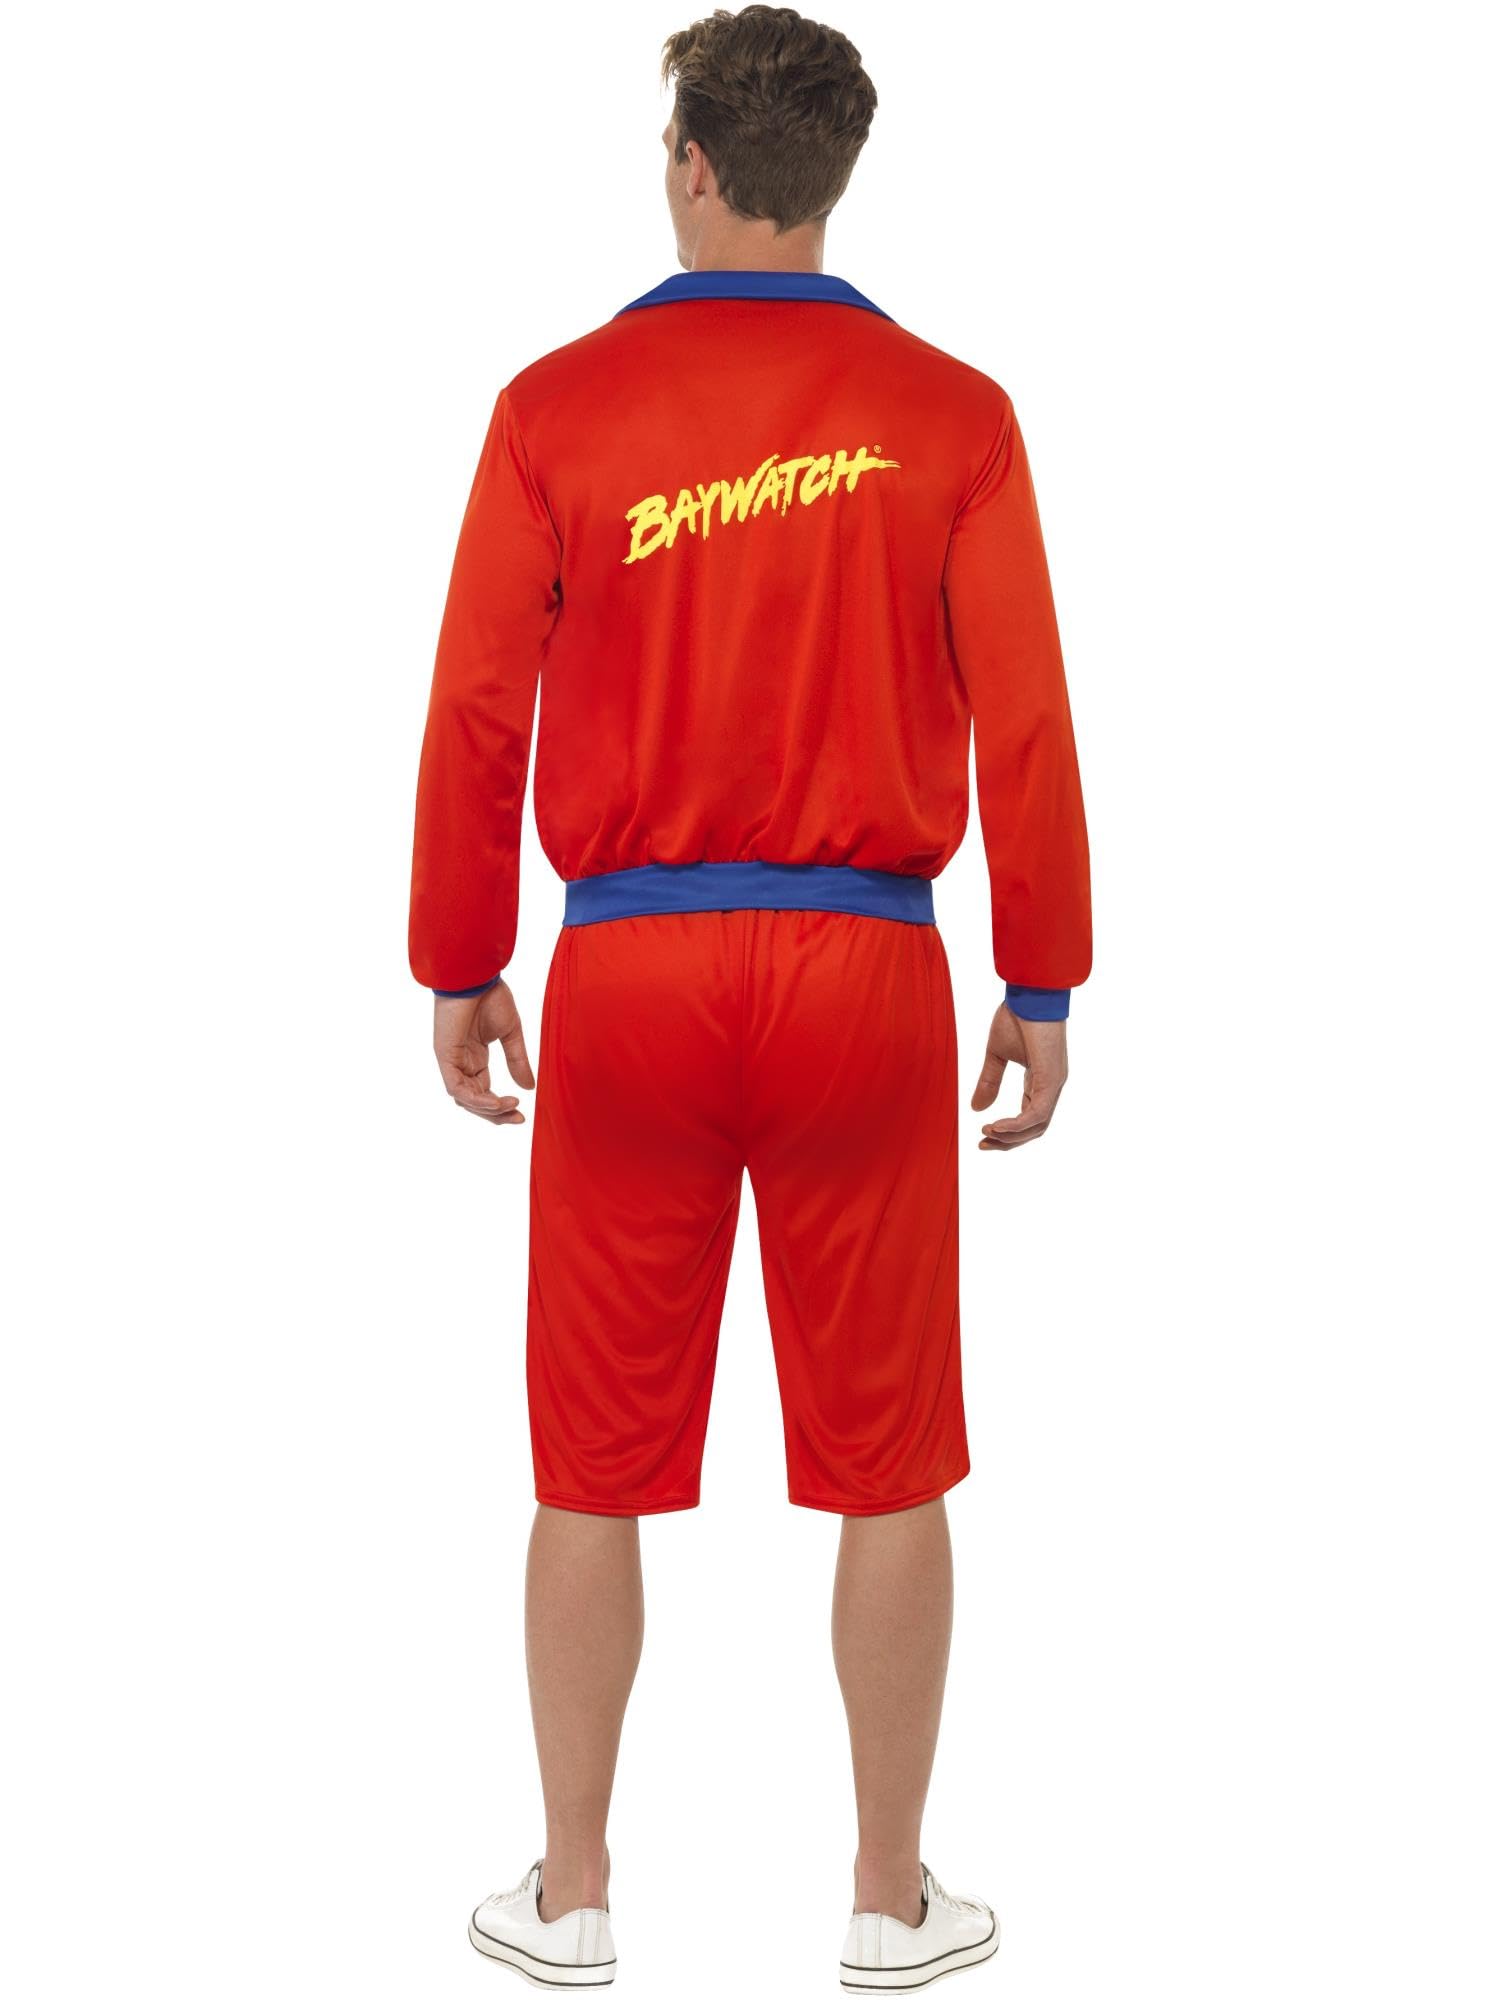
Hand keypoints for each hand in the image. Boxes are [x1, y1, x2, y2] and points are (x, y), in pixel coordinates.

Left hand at [433, 980, 534, 1124]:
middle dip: (495, 1114)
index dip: (501, 1107)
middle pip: (474, 1101)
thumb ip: (517, 1061)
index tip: (522, 1114)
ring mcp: (451, 1060)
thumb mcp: (511, 1033)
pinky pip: (457, 1088)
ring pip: (465, 1099)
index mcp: (474, 1057)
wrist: (476, 974)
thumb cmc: (491, 995)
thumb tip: (529, 1088)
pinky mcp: (445, 1056)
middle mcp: (461, 1062)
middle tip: (518, 1119)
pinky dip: (477, 1099)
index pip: (484, 1092)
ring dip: (488, 1109)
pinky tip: (497, 1101)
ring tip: (510, 1108)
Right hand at [970, 1004, 1067, 1150]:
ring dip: (1011, 1137)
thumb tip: (977, 1109)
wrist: (1030, 992)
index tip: (983, 1136)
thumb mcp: (996, 1054)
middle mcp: (1051, 1086)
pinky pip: (1037, 1113)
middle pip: (1034, 1128)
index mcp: (1040, 1081)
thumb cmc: (1016, 1016)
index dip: (1007, 1133)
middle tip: (983, 1145)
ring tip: (987, 1134)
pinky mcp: (1051, 1079)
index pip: (1029, 1119)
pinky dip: (1017, 1125)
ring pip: (1037, 1126)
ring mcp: (1054, 1084)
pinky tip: (996, 1126)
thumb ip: (989, 1081)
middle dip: (1008, 1141)